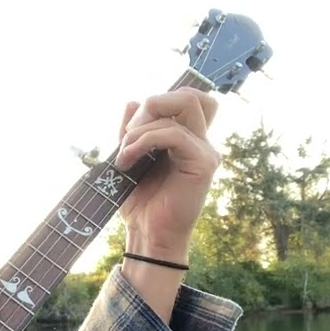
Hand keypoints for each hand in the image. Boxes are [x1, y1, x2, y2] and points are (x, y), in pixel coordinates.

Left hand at [113, 88, 219, 261]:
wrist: (147, 234)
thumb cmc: (139, 201)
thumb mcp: (128, 157)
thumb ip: (131, 130)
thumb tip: (132, 101)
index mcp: (186, 138)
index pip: (187, 98)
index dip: (160, 100)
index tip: (132, 127)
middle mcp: (200, 142)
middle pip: (190, 95)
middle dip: (153, 104)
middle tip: (129, 134)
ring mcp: (205, 151)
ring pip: (183, 106)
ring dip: (143, 126)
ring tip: (124, 152)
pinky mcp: (203, 163)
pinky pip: (174, 134)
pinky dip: (145, 141)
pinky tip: (129, 159)